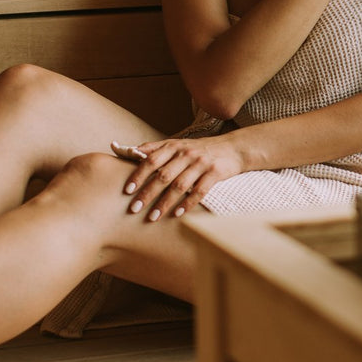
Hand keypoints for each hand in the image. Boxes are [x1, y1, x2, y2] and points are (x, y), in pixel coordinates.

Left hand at [112, 137, 242, 221]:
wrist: (233, 148)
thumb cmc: (200, 149)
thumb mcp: (178, 144)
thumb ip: (155, 148)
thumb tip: (130, 151)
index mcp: (174, 146)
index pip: (151, 160)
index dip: (138, 175)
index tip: (127, 190)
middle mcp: (186, 154)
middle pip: (163, 175)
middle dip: (147, 194)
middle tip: (134, 209)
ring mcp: (201, 163)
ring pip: (179, 186)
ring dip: (164, 203)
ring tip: (152, 217)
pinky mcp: (215, 173)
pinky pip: (199, 191)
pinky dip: (188, 203)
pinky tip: (177, 214)